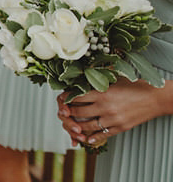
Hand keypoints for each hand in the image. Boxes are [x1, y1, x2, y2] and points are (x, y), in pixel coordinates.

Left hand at [57, 79, 172, 147]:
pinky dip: (93, 137)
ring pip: (87, 126)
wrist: (155, 98)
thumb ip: (98, 82)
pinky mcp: (120, 128)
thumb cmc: (135, 86)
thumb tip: (81, 81)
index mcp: (101, 93)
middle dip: (68, 113)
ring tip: (72, 125)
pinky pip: (102, 135)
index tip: (62, 99)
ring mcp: (112, 119)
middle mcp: (104, 107)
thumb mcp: (114, 80)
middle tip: (63, 113)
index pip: (76, 97)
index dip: (66, 98)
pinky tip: (87, 138)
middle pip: (78, 112)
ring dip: (77, 126)